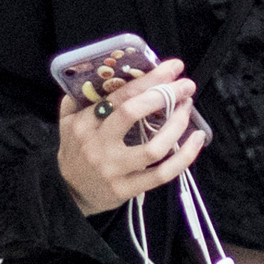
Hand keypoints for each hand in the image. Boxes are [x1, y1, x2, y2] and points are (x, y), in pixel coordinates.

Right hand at [58, 58, 203, 214]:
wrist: (68, 195)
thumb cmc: (74, 154)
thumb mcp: (67, 123)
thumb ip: (78, 98)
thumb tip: (98, 72)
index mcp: (85, 123)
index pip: (118, 95)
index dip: (148, 79)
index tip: (172, 68)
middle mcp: (98, 145)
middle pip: (133, 113)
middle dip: (164, 94)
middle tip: (186, 85)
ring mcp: (113, 170)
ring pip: (153, 148)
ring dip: (177, 125)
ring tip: (188, 108)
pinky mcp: (126, 189)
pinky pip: (162, 174)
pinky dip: (185, 156)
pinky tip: (197, 139)